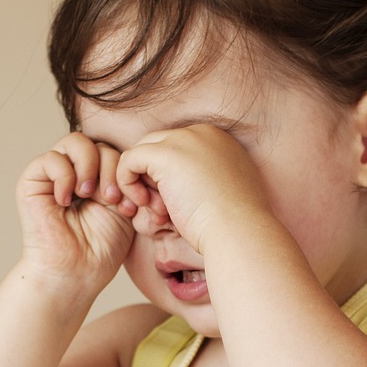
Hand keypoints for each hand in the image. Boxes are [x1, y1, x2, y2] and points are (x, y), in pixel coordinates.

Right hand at [17, 133, 134, 288]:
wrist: (76, 273)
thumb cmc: (100, 249)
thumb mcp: (124, 208)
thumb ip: (126, 179)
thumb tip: (132, 157)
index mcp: (100, 177)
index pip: (115, 152)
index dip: (126, 171)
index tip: (132, 204)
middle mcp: (77, 172)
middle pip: (98, 144)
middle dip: (112, 169)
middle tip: (112, 199)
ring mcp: (55, 175)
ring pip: (76, 142)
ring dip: (90, 167)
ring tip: (90, 195)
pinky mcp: (33, 181)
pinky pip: (51, 158)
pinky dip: (64, 177)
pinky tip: (67, 202)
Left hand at [115, 124, 270, 254]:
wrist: (239, 233)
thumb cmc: (234, 227)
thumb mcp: (224, 196)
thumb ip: (205, 181)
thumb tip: (182, 188)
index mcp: (218, 141)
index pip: (179, 150)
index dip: (168, 179)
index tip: (173, 208)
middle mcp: (202, 132)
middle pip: (159, 148)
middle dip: (152, 180)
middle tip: (160, 212)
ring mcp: (184, 140)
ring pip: (143, 152)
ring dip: (141, 184)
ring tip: (158, 213)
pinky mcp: (165, 154)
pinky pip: (129, 159)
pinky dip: (127, 182)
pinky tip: (142, 204)